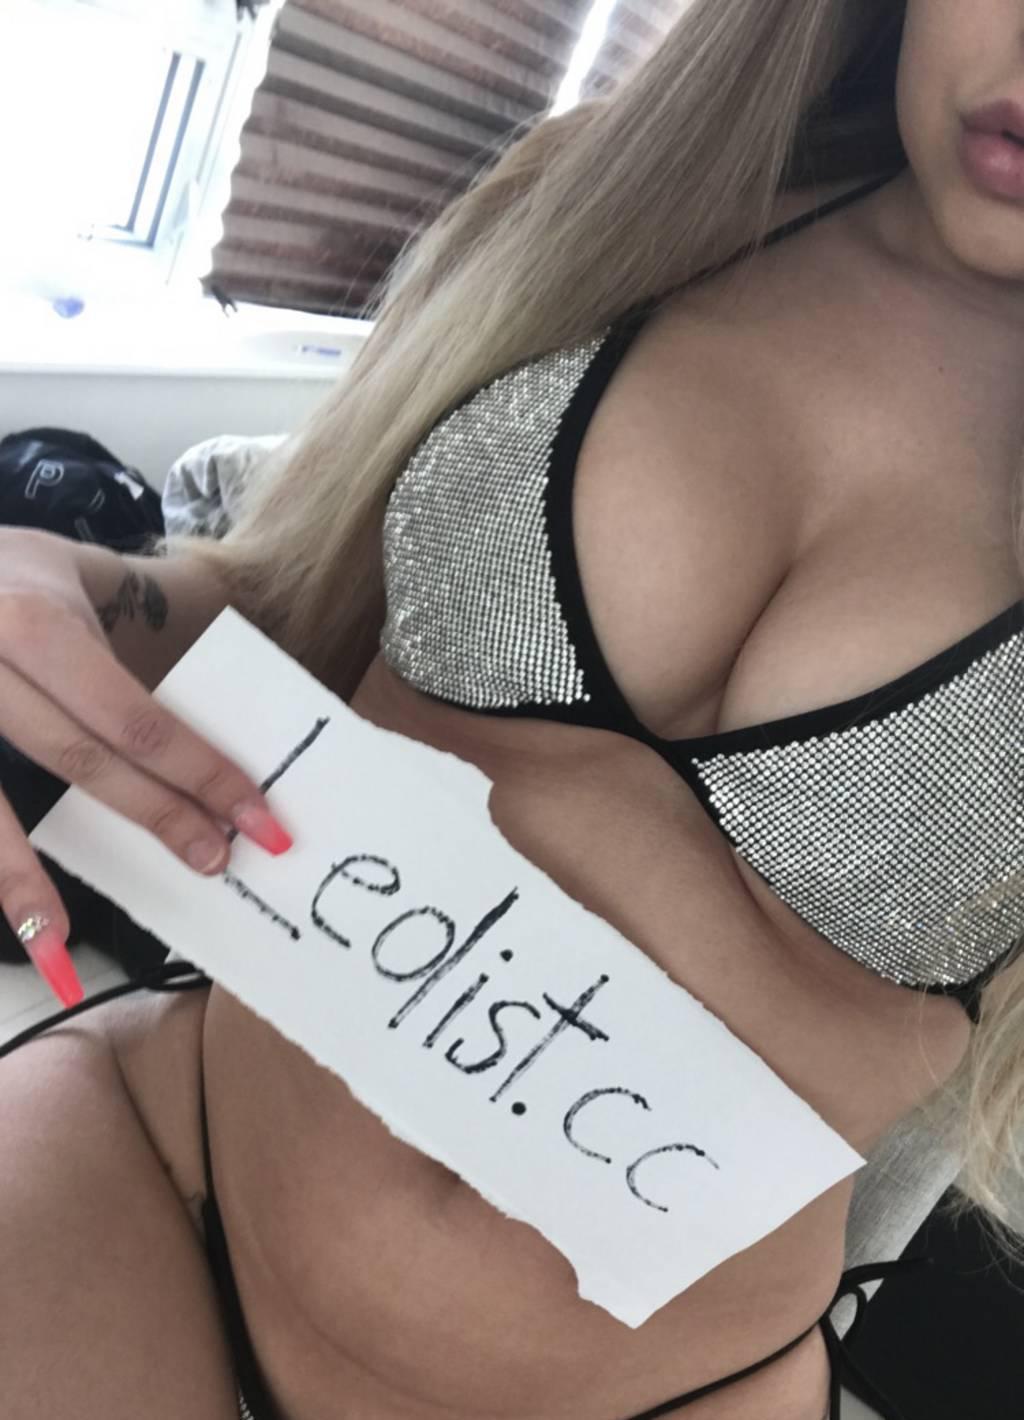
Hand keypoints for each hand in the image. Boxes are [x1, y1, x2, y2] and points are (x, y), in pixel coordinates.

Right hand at [0, 529, 290, 1006]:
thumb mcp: (71, 576)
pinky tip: (3, 920)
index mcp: (37, 625)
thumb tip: (199, 734)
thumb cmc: (9, 573)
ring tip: (60, 943)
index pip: (136, 720)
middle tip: (218, 860)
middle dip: (158, 817)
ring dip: (27, 881)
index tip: (259, 818)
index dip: (202, 773)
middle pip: (82, 761)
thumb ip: (119, 645)